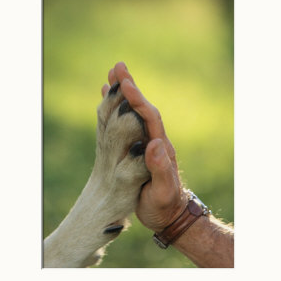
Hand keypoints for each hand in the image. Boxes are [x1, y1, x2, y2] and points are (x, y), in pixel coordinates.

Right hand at [101, 62, 186, 231]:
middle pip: (143, 108)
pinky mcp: (140, 149)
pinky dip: (119, 111)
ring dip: (124, 94)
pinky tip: (111, 103)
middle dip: (130, 88)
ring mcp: (148, 144)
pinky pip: (129, 124)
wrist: (169, 214)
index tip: (127, 84)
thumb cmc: (165, 205)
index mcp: (161, 147)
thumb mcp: (164, 191)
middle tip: (117, 67)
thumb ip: (161, 169)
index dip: (138, 101)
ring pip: (135, 113)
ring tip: (113, 76)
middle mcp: (155, 140)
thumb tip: (155, 144)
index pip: (150, 118)